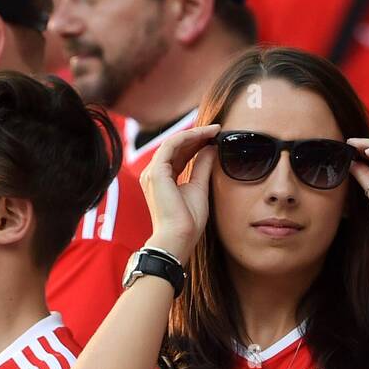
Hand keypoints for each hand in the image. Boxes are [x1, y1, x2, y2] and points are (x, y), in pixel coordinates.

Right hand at [139, 124, 219, 263]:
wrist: (178, 238)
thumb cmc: (187, 222)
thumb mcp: (199, 188)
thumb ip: (203, 166)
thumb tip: (211, 148)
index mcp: (162, 180)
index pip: (179, 155)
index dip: (196, 143)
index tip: (215, 137)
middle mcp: (154, 175)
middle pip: (176, 146)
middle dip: (197, 136)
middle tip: (217, 129)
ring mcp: (152, 173)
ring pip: (174, 142)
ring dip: (195, 133)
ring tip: (214, 129)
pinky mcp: (156, 172)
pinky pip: (172, 145)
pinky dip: (189, 137)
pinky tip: (205, 134)